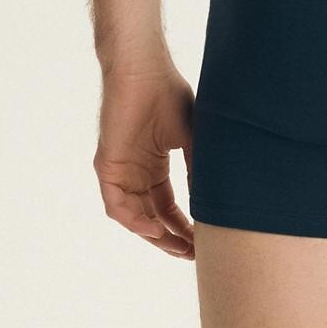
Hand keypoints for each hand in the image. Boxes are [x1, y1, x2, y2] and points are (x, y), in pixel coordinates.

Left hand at [93, 63, 195, 259]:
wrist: (144, 72)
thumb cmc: (168, 96)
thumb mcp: (192, 140)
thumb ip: (199, 172)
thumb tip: (217, 205)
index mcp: (155, 166)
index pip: (169, 207)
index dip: (185, 227)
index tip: (204, 243)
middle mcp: (137, 174)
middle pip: (154, 218)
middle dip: (173, 239)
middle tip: (194, 255)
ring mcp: (121, 172)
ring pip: (136, 218)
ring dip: (157, 236)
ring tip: (180, 248)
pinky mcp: (108, 168)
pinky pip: (118, 206)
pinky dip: (136, 222)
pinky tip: (157, 229)